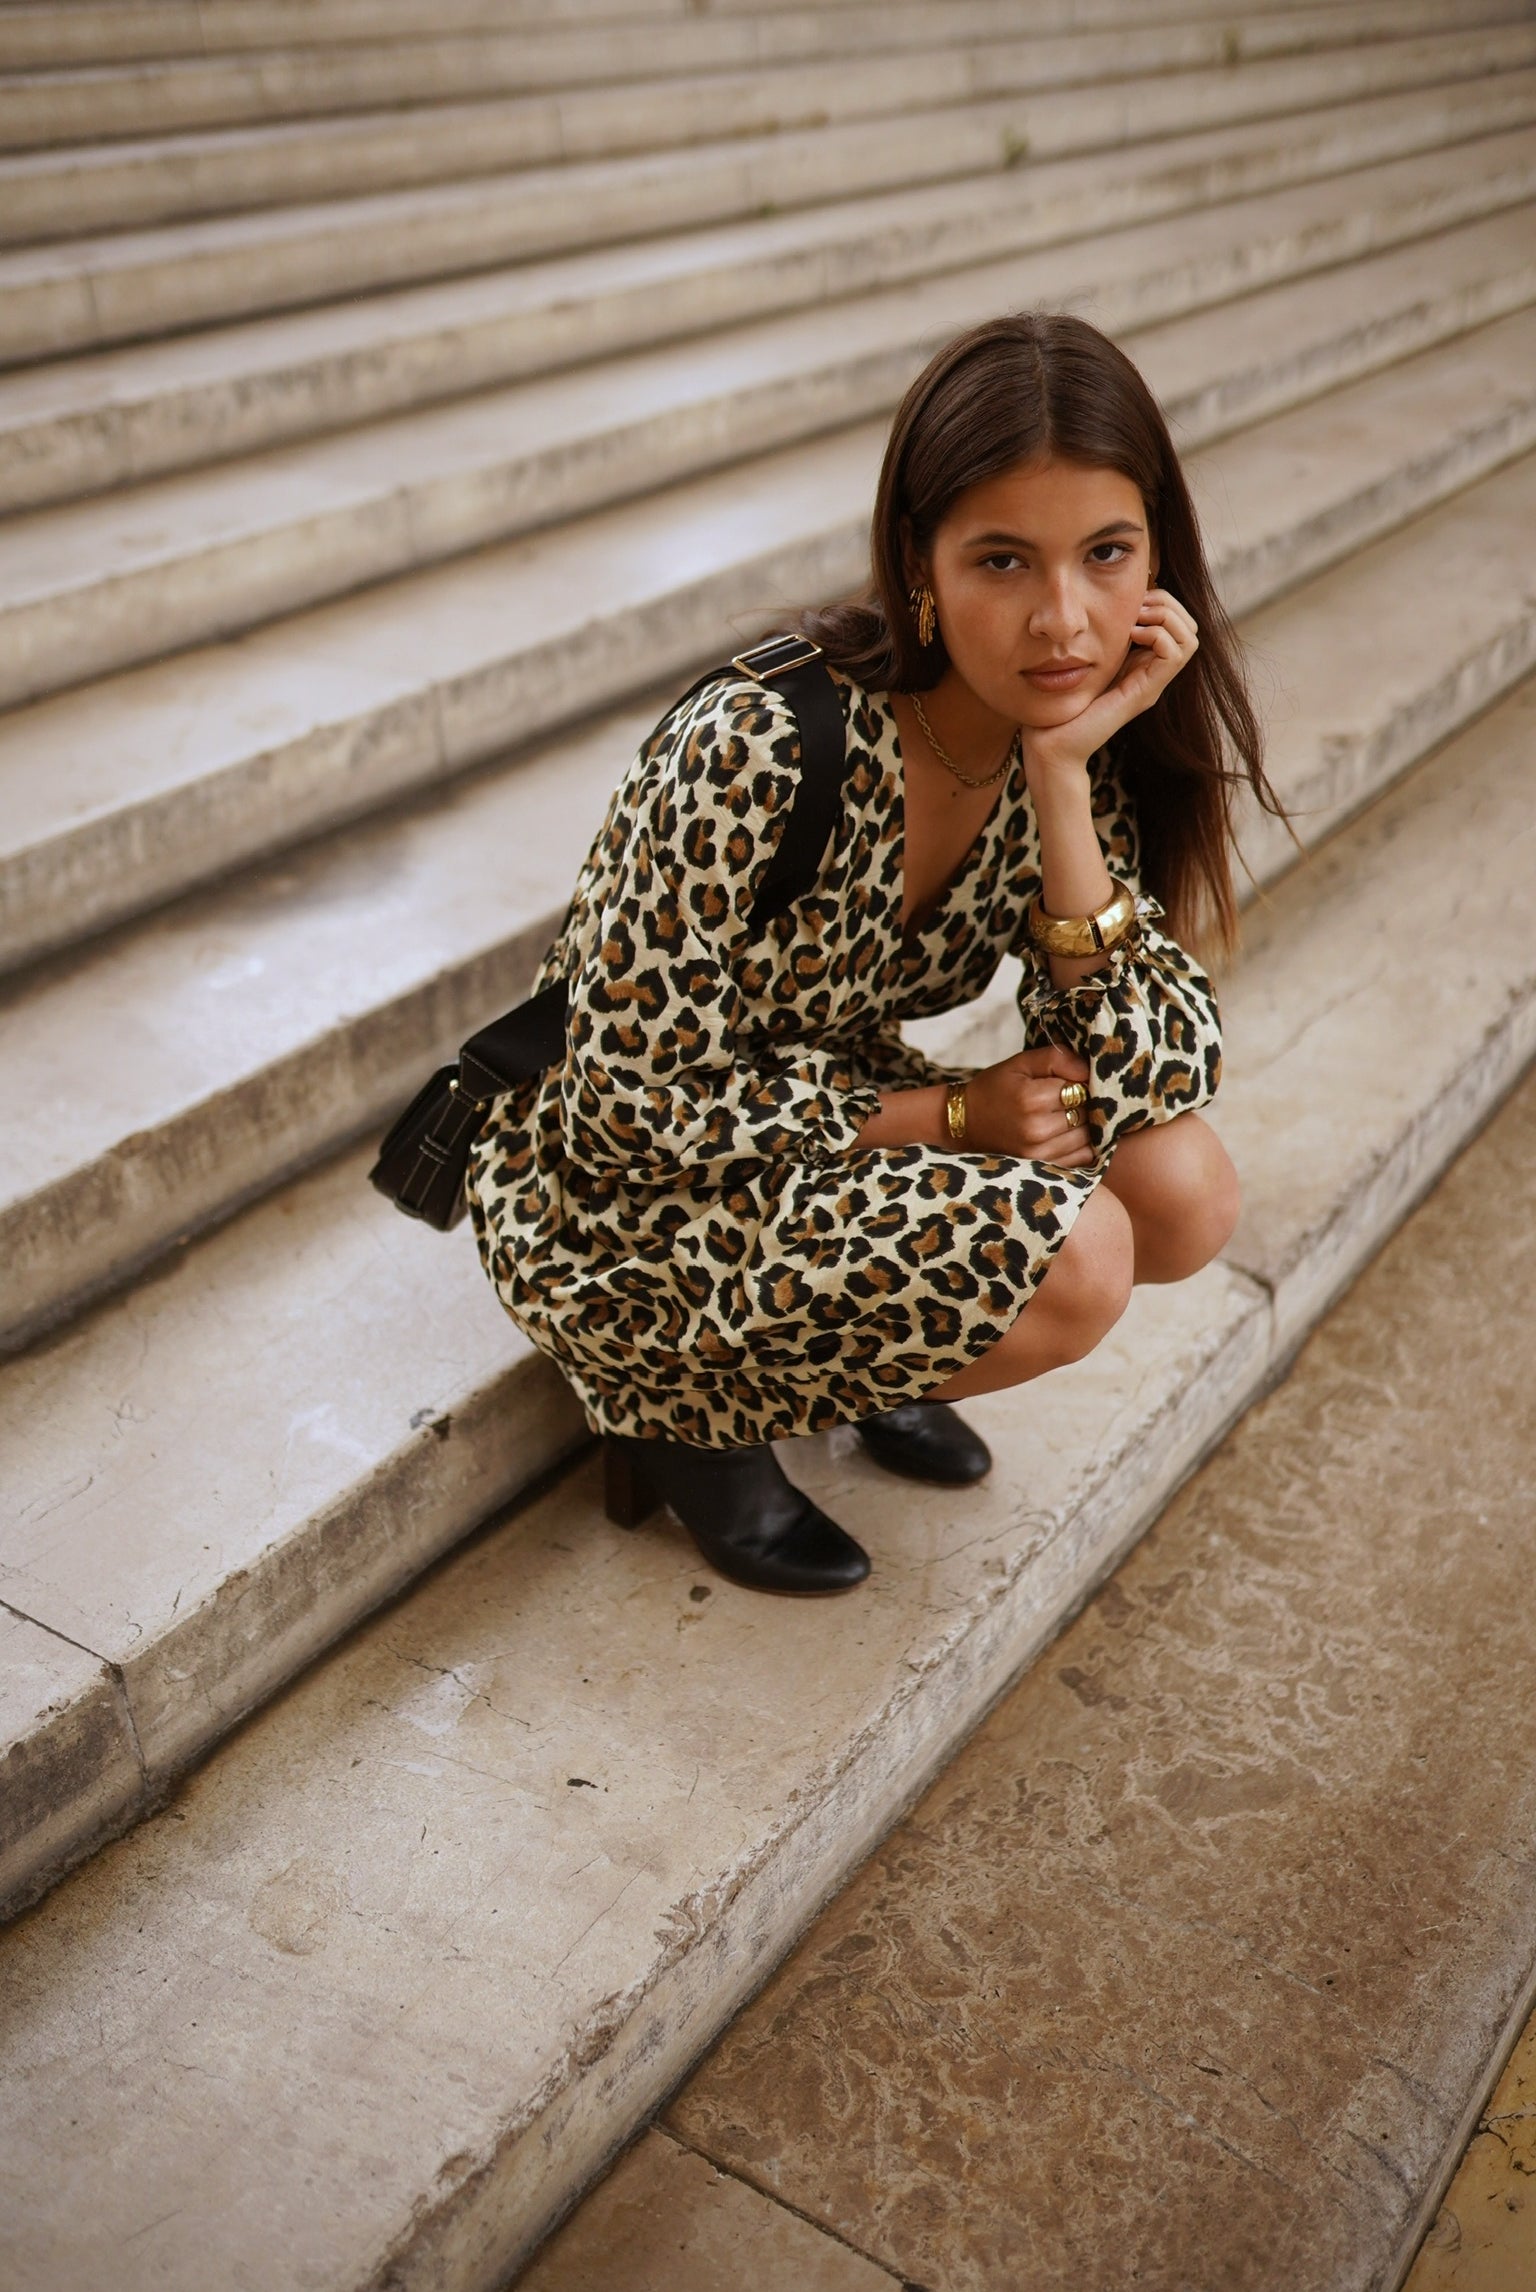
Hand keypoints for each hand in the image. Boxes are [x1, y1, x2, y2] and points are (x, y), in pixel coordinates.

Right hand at [963, 1046, 1094, 1167]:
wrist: (964, 1124)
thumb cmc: (994, 1089)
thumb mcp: (1020, 1063)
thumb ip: (1056, 1059)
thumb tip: (1088, 1071)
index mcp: (1030, 1098)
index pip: (1079, 1087)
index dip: (1077, 1082)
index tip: (1064, 1081)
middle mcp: (1036, 1129)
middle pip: (1085, 1111)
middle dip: (1082, 1103)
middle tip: (1064, 1099)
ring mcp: (1039, 1153)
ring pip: (1087, 1134)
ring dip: (1082, 1124)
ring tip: (1062, 1116)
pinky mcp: (1042, 1167)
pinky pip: (1083, 1156)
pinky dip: (1080, 1144)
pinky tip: (1064, 1134)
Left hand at [1025, 589, 1199, 782]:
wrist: (1051, 744)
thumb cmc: (1060, 702)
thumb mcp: (1085, 658)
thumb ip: (1101, 636)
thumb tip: (1108, 601)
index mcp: (1141, 664)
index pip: (1178, 622)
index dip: (1162, 600)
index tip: (1131, 600)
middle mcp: (1153, 674)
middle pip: (1189, 627)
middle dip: (1167, 604)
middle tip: (1135, 606)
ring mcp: (1151, 685)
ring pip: (1189, 638)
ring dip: (1164, 617)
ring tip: (1134, 620)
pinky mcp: (1143, 694)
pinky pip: (1173, 654)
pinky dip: (1157, 634)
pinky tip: (1131, 635)